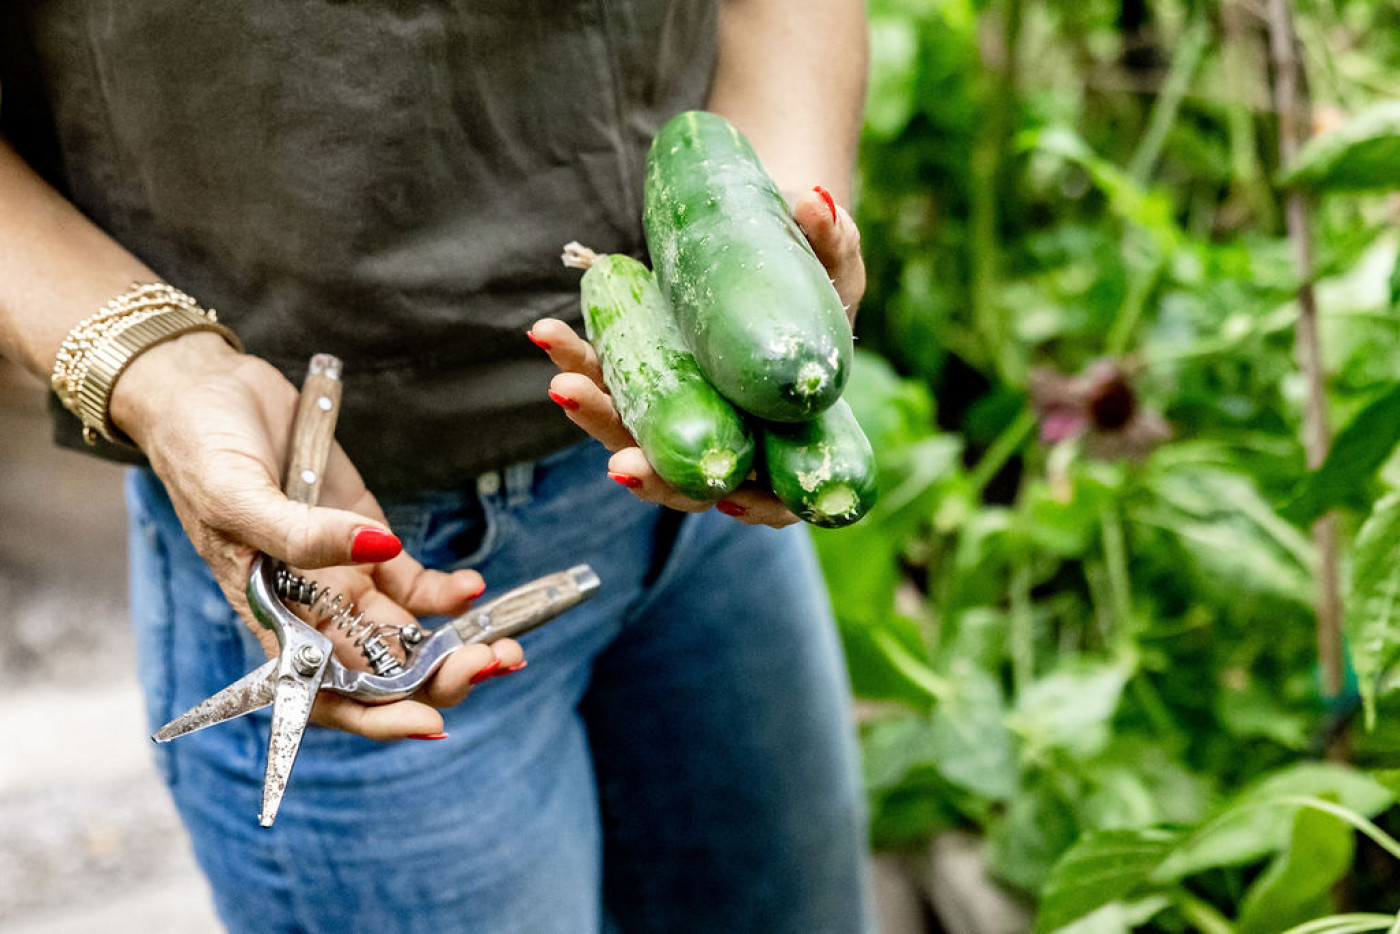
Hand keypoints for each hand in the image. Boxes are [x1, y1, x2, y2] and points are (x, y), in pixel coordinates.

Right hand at [111, 333, 521, 739]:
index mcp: (270, 618)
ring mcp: (344, 577)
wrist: (207, 392)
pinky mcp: (369, 539)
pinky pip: (415, 583)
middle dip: (440, 680)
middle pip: (382, 672)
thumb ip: (301, 534)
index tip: (430, 722)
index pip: (324, 692)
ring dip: (459, 646)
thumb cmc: (202, 451)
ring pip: (409, 636)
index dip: (377, 716)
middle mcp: (311, 610)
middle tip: (495, 662)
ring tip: (509, 642)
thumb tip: (378, 551)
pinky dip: (447, 593)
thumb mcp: (236, 495)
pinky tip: (473, 587)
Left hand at [532, 186, 865, 527]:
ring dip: (593, 412)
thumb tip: (813, 202)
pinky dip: (577, 362)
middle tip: (620, 462)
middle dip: (649, 474)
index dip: (754, 506)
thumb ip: (831, 241)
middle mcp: (725, 436)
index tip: (727, 498)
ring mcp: (677, 411)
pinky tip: (549, 334)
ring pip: (630, 435)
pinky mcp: (643, 378)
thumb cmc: (816, 277)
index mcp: (787, 435)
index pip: (775, 495)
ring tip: (563, 379)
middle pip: (685, 478)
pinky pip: (606, 382)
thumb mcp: (834, 266)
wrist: (766, 251)